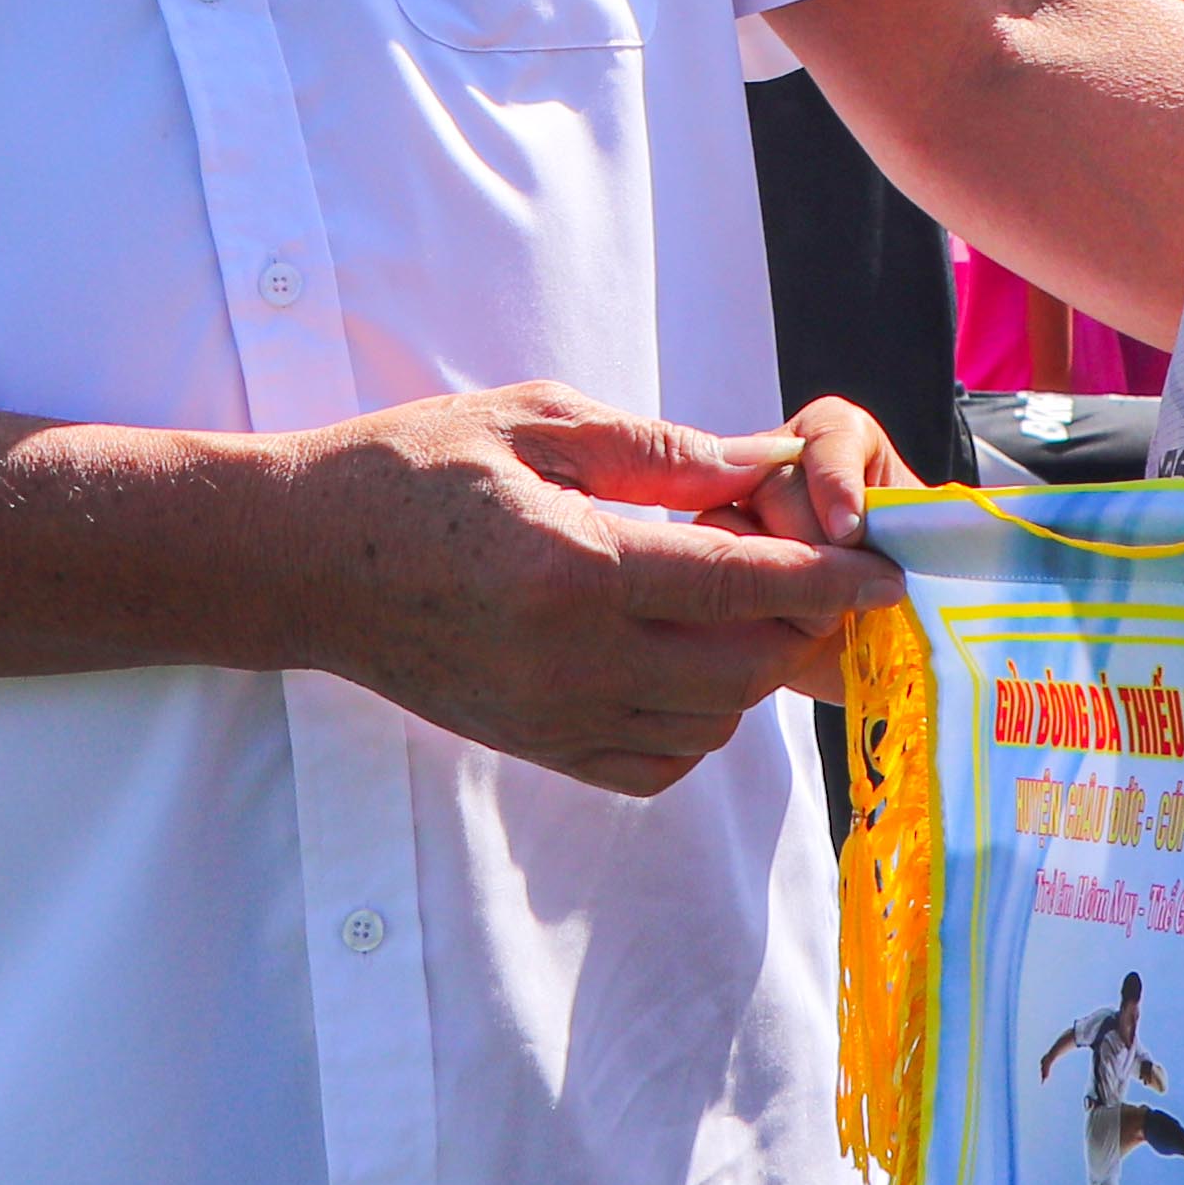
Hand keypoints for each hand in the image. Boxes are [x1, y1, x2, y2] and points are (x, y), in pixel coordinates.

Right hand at [272, 383, 904, 797]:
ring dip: (748, 672)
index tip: (887, 573)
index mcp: (574, 566)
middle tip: (804, 572)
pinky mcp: (533, 747)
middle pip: (742, 669)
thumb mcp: (529, 422)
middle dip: (798, 625)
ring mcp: (549, 717)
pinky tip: (683, 661)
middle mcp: (568, 659)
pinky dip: (695, 723)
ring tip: (732, 605)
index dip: (829, 578)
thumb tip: (757, 465)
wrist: (296, 562)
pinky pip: (654, 762)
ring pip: (708, 725)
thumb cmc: (406, 471)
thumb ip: (652, 450)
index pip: (741, 583)